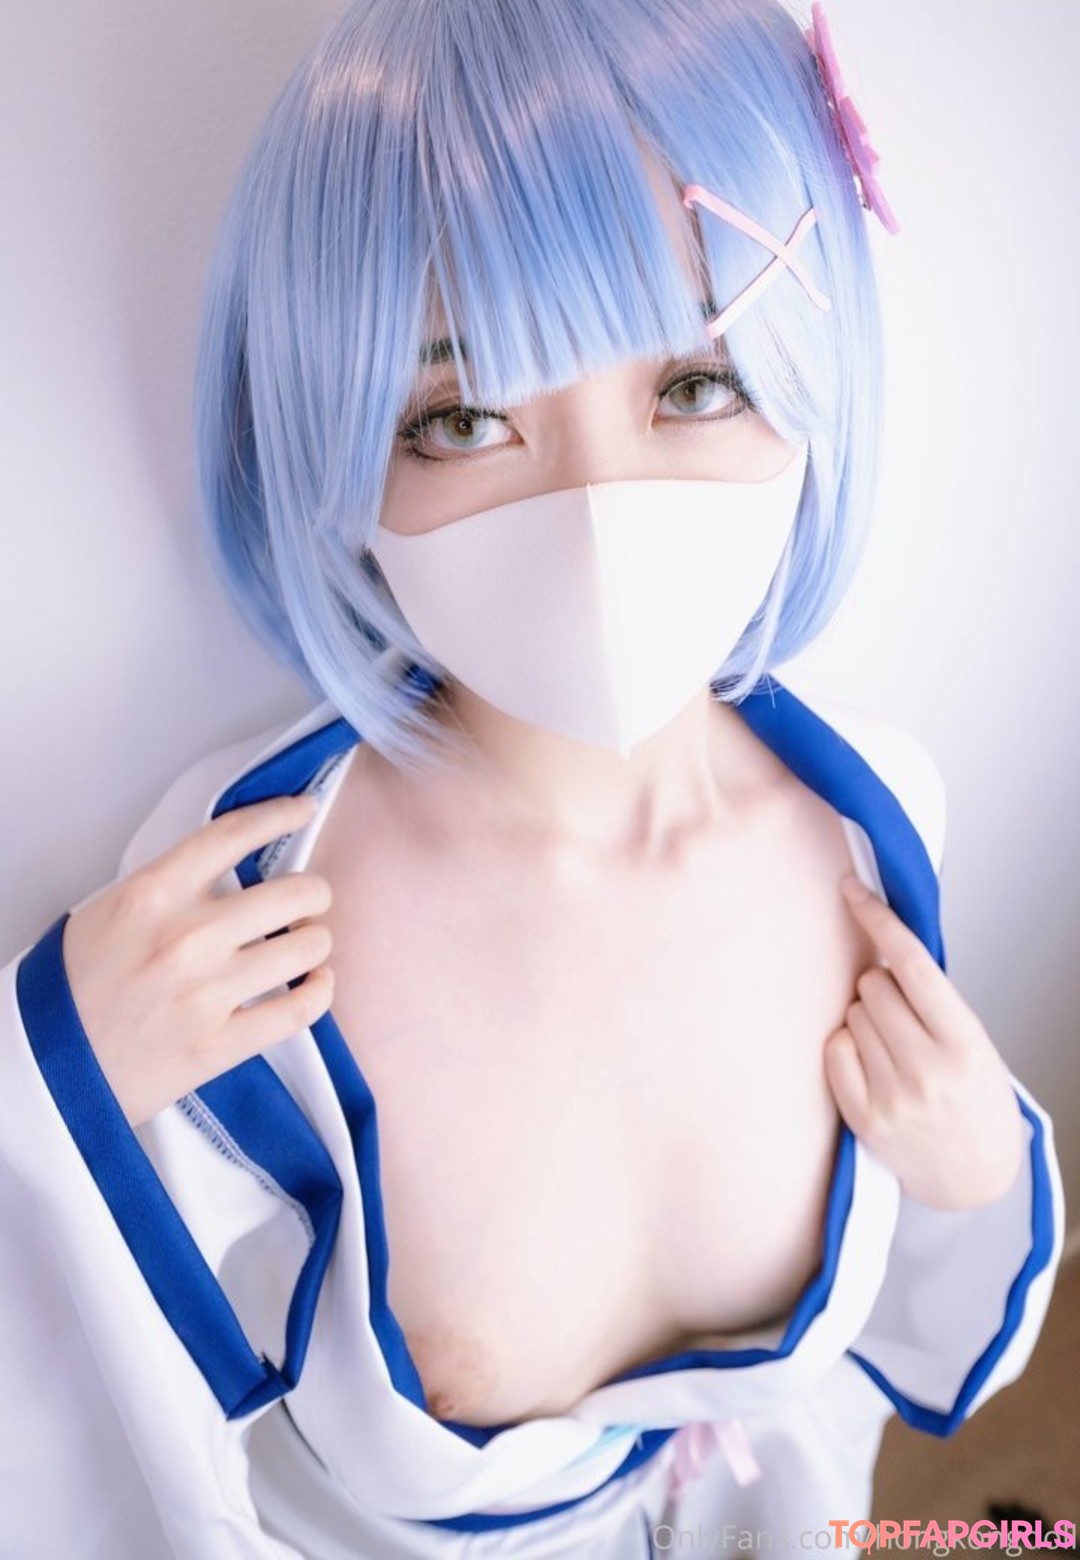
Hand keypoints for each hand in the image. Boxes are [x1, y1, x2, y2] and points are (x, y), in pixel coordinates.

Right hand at [62, 793, 333, 1129]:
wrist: (47, 1066)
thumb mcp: (110, 911)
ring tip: (305, 945)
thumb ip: (170, 884)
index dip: (280, 815)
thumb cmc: (74, 987)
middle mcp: (185, 938)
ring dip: (315, 942)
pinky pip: (300, 1009)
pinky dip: (319, 991)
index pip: (234, 834)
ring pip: (307, 948)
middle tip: (308, 901)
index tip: (303, 809)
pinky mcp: (219, 1045)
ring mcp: (205, 993)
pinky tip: (316, 982)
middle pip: (293, 892)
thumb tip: (232, 867)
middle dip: (313, 894)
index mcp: (153, 895)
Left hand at [823, 875, 1025, 1210]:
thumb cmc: (973, 1099)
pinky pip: (833, 1048)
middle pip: (873, 986)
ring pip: (851, 1014)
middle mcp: (928, 1069)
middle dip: (881, 987)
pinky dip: (846, 1046)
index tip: (852, 889)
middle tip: (902, 1017)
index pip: (914, 965)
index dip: (879, 920)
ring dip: (865, 1018)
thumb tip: (882, 942)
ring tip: (893, 1049)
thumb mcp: (974, 1042)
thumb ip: (932, 999)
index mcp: (965, 1043)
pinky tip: (871, 1064)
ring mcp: (892, 1096)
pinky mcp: (862, 1116)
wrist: (973, 1176)